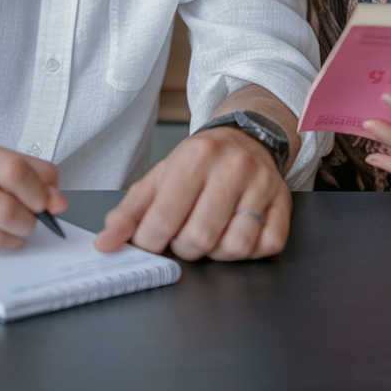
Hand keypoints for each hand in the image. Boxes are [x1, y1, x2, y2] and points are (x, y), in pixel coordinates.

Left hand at [95, 126, 291, 260]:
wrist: (246, 137)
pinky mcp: (284, 204)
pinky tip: (235, 231)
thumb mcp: (160, 176)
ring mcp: (263, 185)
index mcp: (196, 156)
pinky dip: (248, 250)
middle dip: (183, 248)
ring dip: (216, 252)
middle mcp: (233, 167)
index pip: (164, 219)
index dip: (150, 242)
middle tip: (182, 234)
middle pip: (199, 238)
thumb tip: (106, 244)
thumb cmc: (200, 162)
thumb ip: (130, 211)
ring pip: (234, 248)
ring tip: (210, 232)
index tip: (150, 241)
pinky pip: (265, 247)